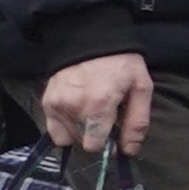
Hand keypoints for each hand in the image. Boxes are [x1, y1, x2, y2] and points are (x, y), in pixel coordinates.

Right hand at [38, 52, 152, 157]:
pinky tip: (77, 111)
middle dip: (95, 135)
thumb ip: (137, 122)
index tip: (113, 136)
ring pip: (69, 136)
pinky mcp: (47, 102)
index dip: (107, 144)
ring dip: (81, 130)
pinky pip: (54, 130)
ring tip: (91, 109)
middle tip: (105, 117)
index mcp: (99, 105)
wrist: (91, 39)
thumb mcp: (141, 88)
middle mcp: (74, 107)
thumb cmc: (121, 64)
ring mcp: (57, 104)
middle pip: (83, 141)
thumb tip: (129, 151)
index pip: (94, 145)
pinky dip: (66, 126)